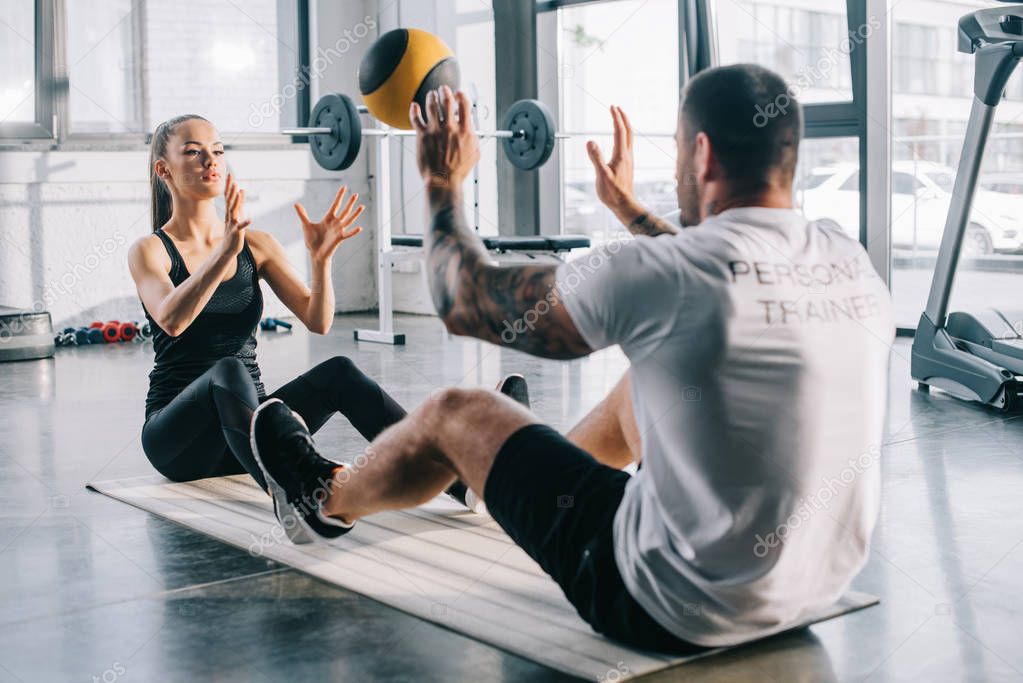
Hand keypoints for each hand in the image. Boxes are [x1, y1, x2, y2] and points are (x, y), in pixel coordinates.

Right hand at [222, 174, 250, 257]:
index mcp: (230, 211)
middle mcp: (230, 215)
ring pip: (234, 211)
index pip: (228, 196)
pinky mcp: (236, 232)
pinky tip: (250, 219)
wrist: (228, 248)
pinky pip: (241, 227)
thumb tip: (242, 190)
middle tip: (232, 179)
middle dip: (231, 190)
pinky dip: (245, 222)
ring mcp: (233, 223)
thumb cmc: (233, 231)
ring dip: (236, 201)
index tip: (230, 174)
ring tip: (238, 191)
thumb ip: (239, 203)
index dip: (229, 185)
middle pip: (229, 201)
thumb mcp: (237, 215)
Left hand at [294, 185, 363, 263]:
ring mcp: (338, 231)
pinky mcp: (339, 239)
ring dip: (355, 213)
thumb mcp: (306, 225)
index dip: (339, 196)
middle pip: (344, 210)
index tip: (344, 187)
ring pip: (349, 220)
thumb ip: (302, 214)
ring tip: (362, 206)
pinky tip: (359, 228)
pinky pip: (348, 234)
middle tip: (356, 194)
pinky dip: (353, 232)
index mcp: (328, 219)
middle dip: (350, 202)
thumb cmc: (312, 240)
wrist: (315, 253)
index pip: (335, 205)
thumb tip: (296, 204)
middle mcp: (335, 223)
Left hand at [410, 85, 480, 188]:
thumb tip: (471, 128)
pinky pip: (416, 117)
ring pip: (431, 104)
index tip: (458, 94)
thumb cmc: (459, 170)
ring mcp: (435, 130)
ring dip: (431, 96)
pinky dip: (414, 110)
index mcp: (465, 130)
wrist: (444, 181)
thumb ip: (473, 137)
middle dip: (445, 91)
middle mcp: (450, 127)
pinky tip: (414, 106)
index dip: (461, 95)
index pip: (464, 104)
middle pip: (447, 100)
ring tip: (431, 95)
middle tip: (443, 89)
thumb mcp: (475, 153)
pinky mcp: (422, 136)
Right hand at [587, 105, 639, 219]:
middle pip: (628, 131)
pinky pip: (627, 144)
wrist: (624, 204)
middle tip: (616, 107)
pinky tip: (620, 139)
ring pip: (629, 137)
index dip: (616, 118)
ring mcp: (628, 159)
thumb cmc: (613, 192)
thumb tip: (590, 141)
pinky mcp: (627, 164)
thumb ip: (596, 158)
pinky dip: (624, 135)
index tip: (612, 107)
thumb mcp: (602, 175)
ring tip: (619, 119)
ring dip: (625, 125)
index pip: (619, 131)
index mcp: (621, 155)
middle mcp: (627, 155)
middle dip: (623, 117)